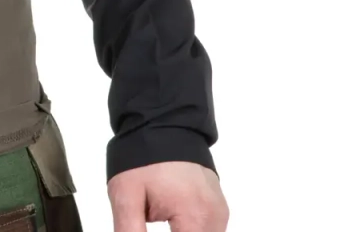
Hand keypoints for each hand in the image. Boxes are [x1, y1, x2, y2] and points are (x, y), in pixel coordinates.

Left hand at [106, 161, 227, 231]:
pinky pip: (206, 229)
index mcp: (195, 217)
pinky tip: (170, 218)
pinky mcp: (219, 208)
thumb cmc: (144, 158)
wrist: (163, 124)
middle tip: (149, 215)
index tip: (143, 227)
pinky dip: (188, 228)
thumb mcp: (126, 197)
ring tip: (157, 212)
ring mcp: (220, 213)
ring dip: (181, 231)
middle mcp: (215, 218)